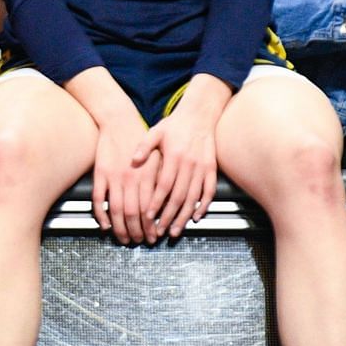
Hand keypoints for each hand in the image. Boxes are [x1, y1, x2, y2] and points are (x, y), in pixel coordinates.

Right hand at [91, 109, 159, 245]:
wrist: (119, 120)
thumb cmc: (141, 138)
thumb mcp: (158, 155)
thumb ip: (161, 177)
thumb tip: (168, 200)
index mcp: (148, 175)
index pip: (150, 208)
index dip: (152, 225)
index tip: (154, 235)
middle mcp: (131, 178)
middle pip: (133, 213)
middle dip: (138, 231)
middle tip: (141, 241)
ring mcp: (114, 177)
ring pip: (116, 210)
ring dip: (120, 228)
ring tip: (125, 239)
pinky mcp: (100, 174)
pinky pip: (99, 199)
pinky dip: (101, 214)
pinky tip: (105, 225)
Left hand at [135, 75, 227, 240]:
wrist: (200, 113)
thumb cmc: (174, 124)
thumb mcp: (155, 131)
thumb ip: (144, 147)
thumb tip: (133, 161)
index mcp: (174, 157)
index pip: (164, 185)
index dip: (157, 202)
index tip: (149, 216)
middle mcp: (189, 164)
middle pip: (179, 196)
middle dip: (168, 216)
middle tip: (160, 231)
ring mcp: (202, 167)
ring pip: (194, 197)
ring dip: (184, 216)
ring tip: (175, 230)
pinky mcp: (212, 168)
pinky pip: (209, 190)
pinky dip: (204, 205)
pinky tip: (196, 217)